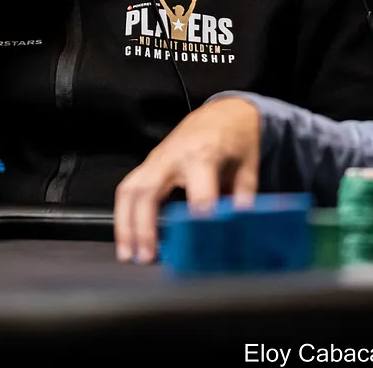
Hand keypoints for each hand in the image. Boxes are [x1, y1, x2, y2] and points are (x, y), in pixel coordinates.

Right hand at [112, 96, 260, 263]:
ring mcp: (157, 159)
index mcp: (204, 154)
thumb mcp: (248, 169)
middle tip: (147, 257)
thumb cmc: (235, 141)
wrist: (222, 114)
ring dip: (125, 224)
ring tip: (129, 254)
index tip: (197, 239)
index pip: (198, 189)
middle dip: (145, 226)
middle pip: (149, 190)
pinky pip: (128, 188)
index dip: (198, 214)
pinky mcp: (148, 164)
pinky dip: (123, 214)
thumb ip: (241, 200)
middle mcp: (174, 156)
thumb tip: (235, 229)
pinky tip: (127, 238)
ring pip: (129, 189)